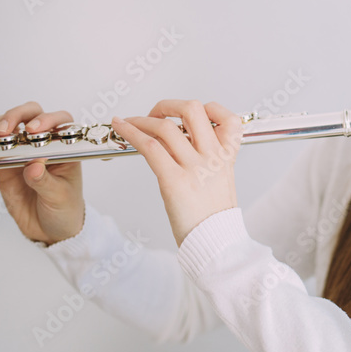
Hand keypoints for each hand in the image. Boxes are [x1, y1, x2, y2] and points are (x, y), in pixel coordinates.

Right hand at [0, 102, 84, 244]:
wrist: (49, 229)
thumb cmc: (64, 208)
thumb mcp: (59, 197)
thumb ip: (46, 182)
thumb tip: (33, 167)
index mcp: (64, 147)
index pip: (58, 122)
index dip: (46, 120)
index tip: (33, 130)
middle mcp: (42, 143)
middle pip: (29, 115)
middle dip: (14, 117)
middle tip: (2, 131)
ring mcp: (20, 151)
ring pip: (4, 127)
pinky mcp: (2, 163)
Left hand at [111, 100, 242, 245]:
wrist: (215, 245)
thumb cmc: (213, 219)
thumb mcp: (221, 183)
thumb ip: (208, 160)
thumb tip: (182, 143)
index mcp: (227, 158)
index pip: (229, 118)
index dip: (210, 109)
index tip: (190, 116)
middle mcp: (213, 157)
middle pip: (193, 110)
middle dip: (168, 106)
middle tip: (156, 114)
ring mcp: (195, 168)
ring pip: (165, 127)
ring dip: (142, 119)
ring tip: (130, 122)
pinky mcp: (174, 181)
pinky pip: (150, 147)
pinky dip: (131, 132)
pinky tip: (121, 128)